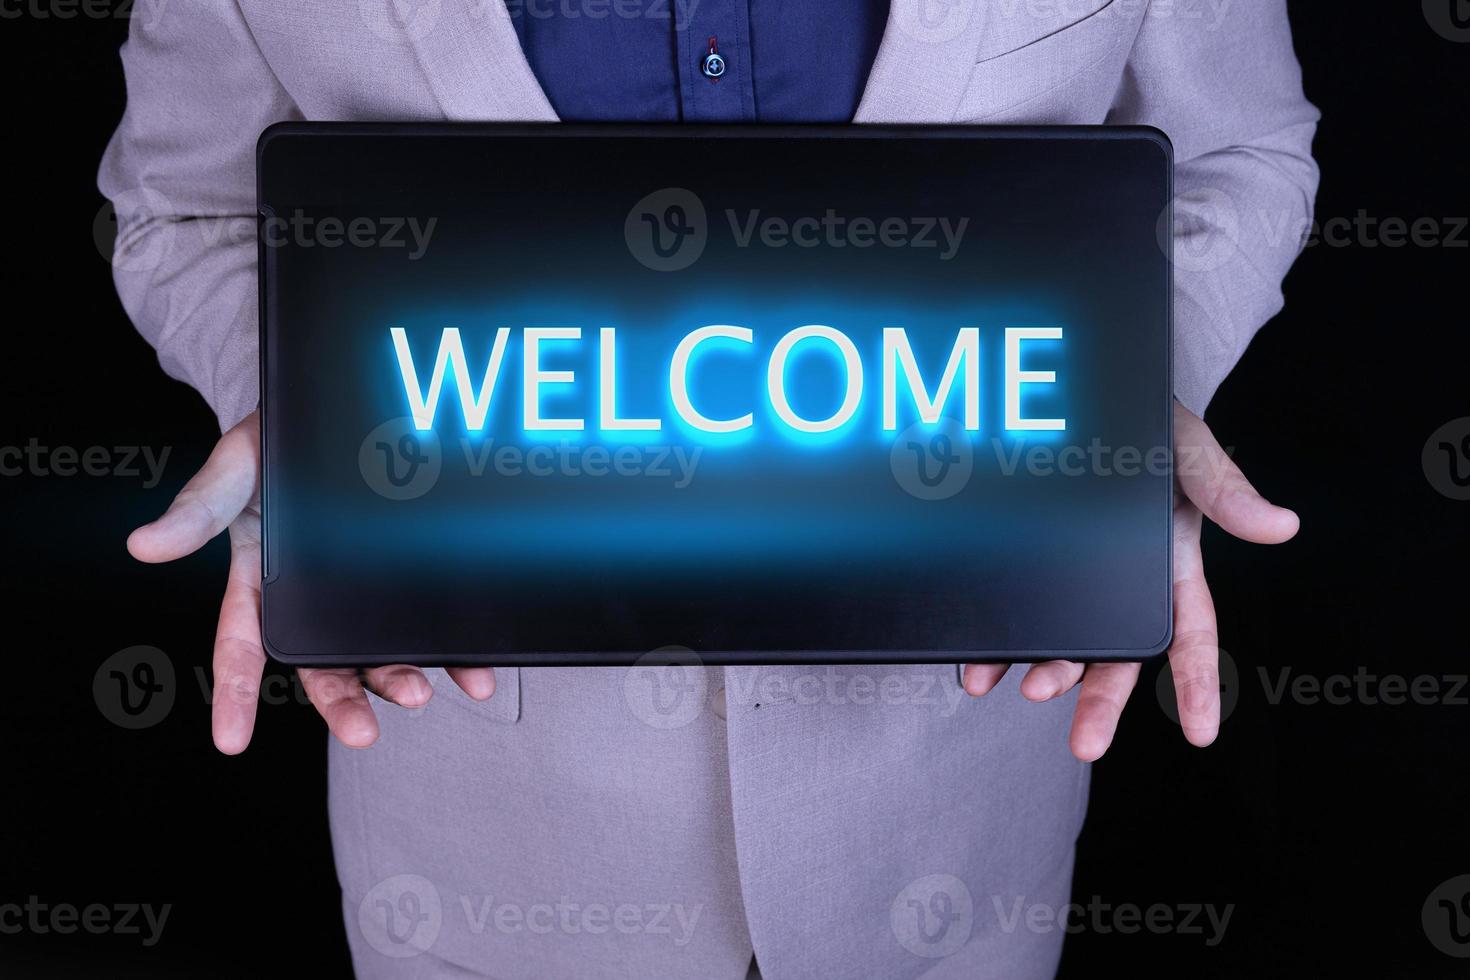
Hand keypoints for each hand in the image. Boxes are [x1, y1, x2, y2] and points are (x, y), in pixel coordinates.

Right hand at [127, 410, 495, 753]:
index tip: (230, 740)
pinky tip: (475, 670)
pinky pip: (429, 618)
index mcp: (260, 580)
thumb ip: (198, 509)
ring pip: (379, 651)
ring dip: (400, 679)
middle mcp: (313, 598)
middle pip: (323, 664)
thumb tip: (145, 546)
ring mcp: (363, 589)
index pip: (241, 646)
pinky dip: (452, 649)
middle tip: (362, 732)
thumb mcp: (234, 468)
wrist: (334, 409)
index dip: (235, 694)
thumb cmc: (271, 445)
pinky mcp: (409, 574)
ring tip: (423, 694)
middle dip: (342, 702)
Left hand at [961, 400, 1298, 760]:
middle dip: (1101, 702)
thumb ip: (1225, 488)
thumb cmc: (1147, 425)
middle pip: (1116, 656)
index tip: (1202, 734)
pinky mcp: (1022, 562)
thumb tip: (1282, 526)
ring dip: (1044, 672)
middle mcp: (1119, 583)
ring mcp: (1069, 576)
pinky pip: (1008, 610)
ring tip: (1023, 690)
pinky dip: (993, 642)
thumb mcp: (1186, 448)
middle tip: (1086, 745)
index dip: (1198, 685)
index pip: (1189, 634)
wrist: (1079, 394)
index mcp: (1169, 565)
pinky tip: (975, 668)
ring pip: (1060, 641)